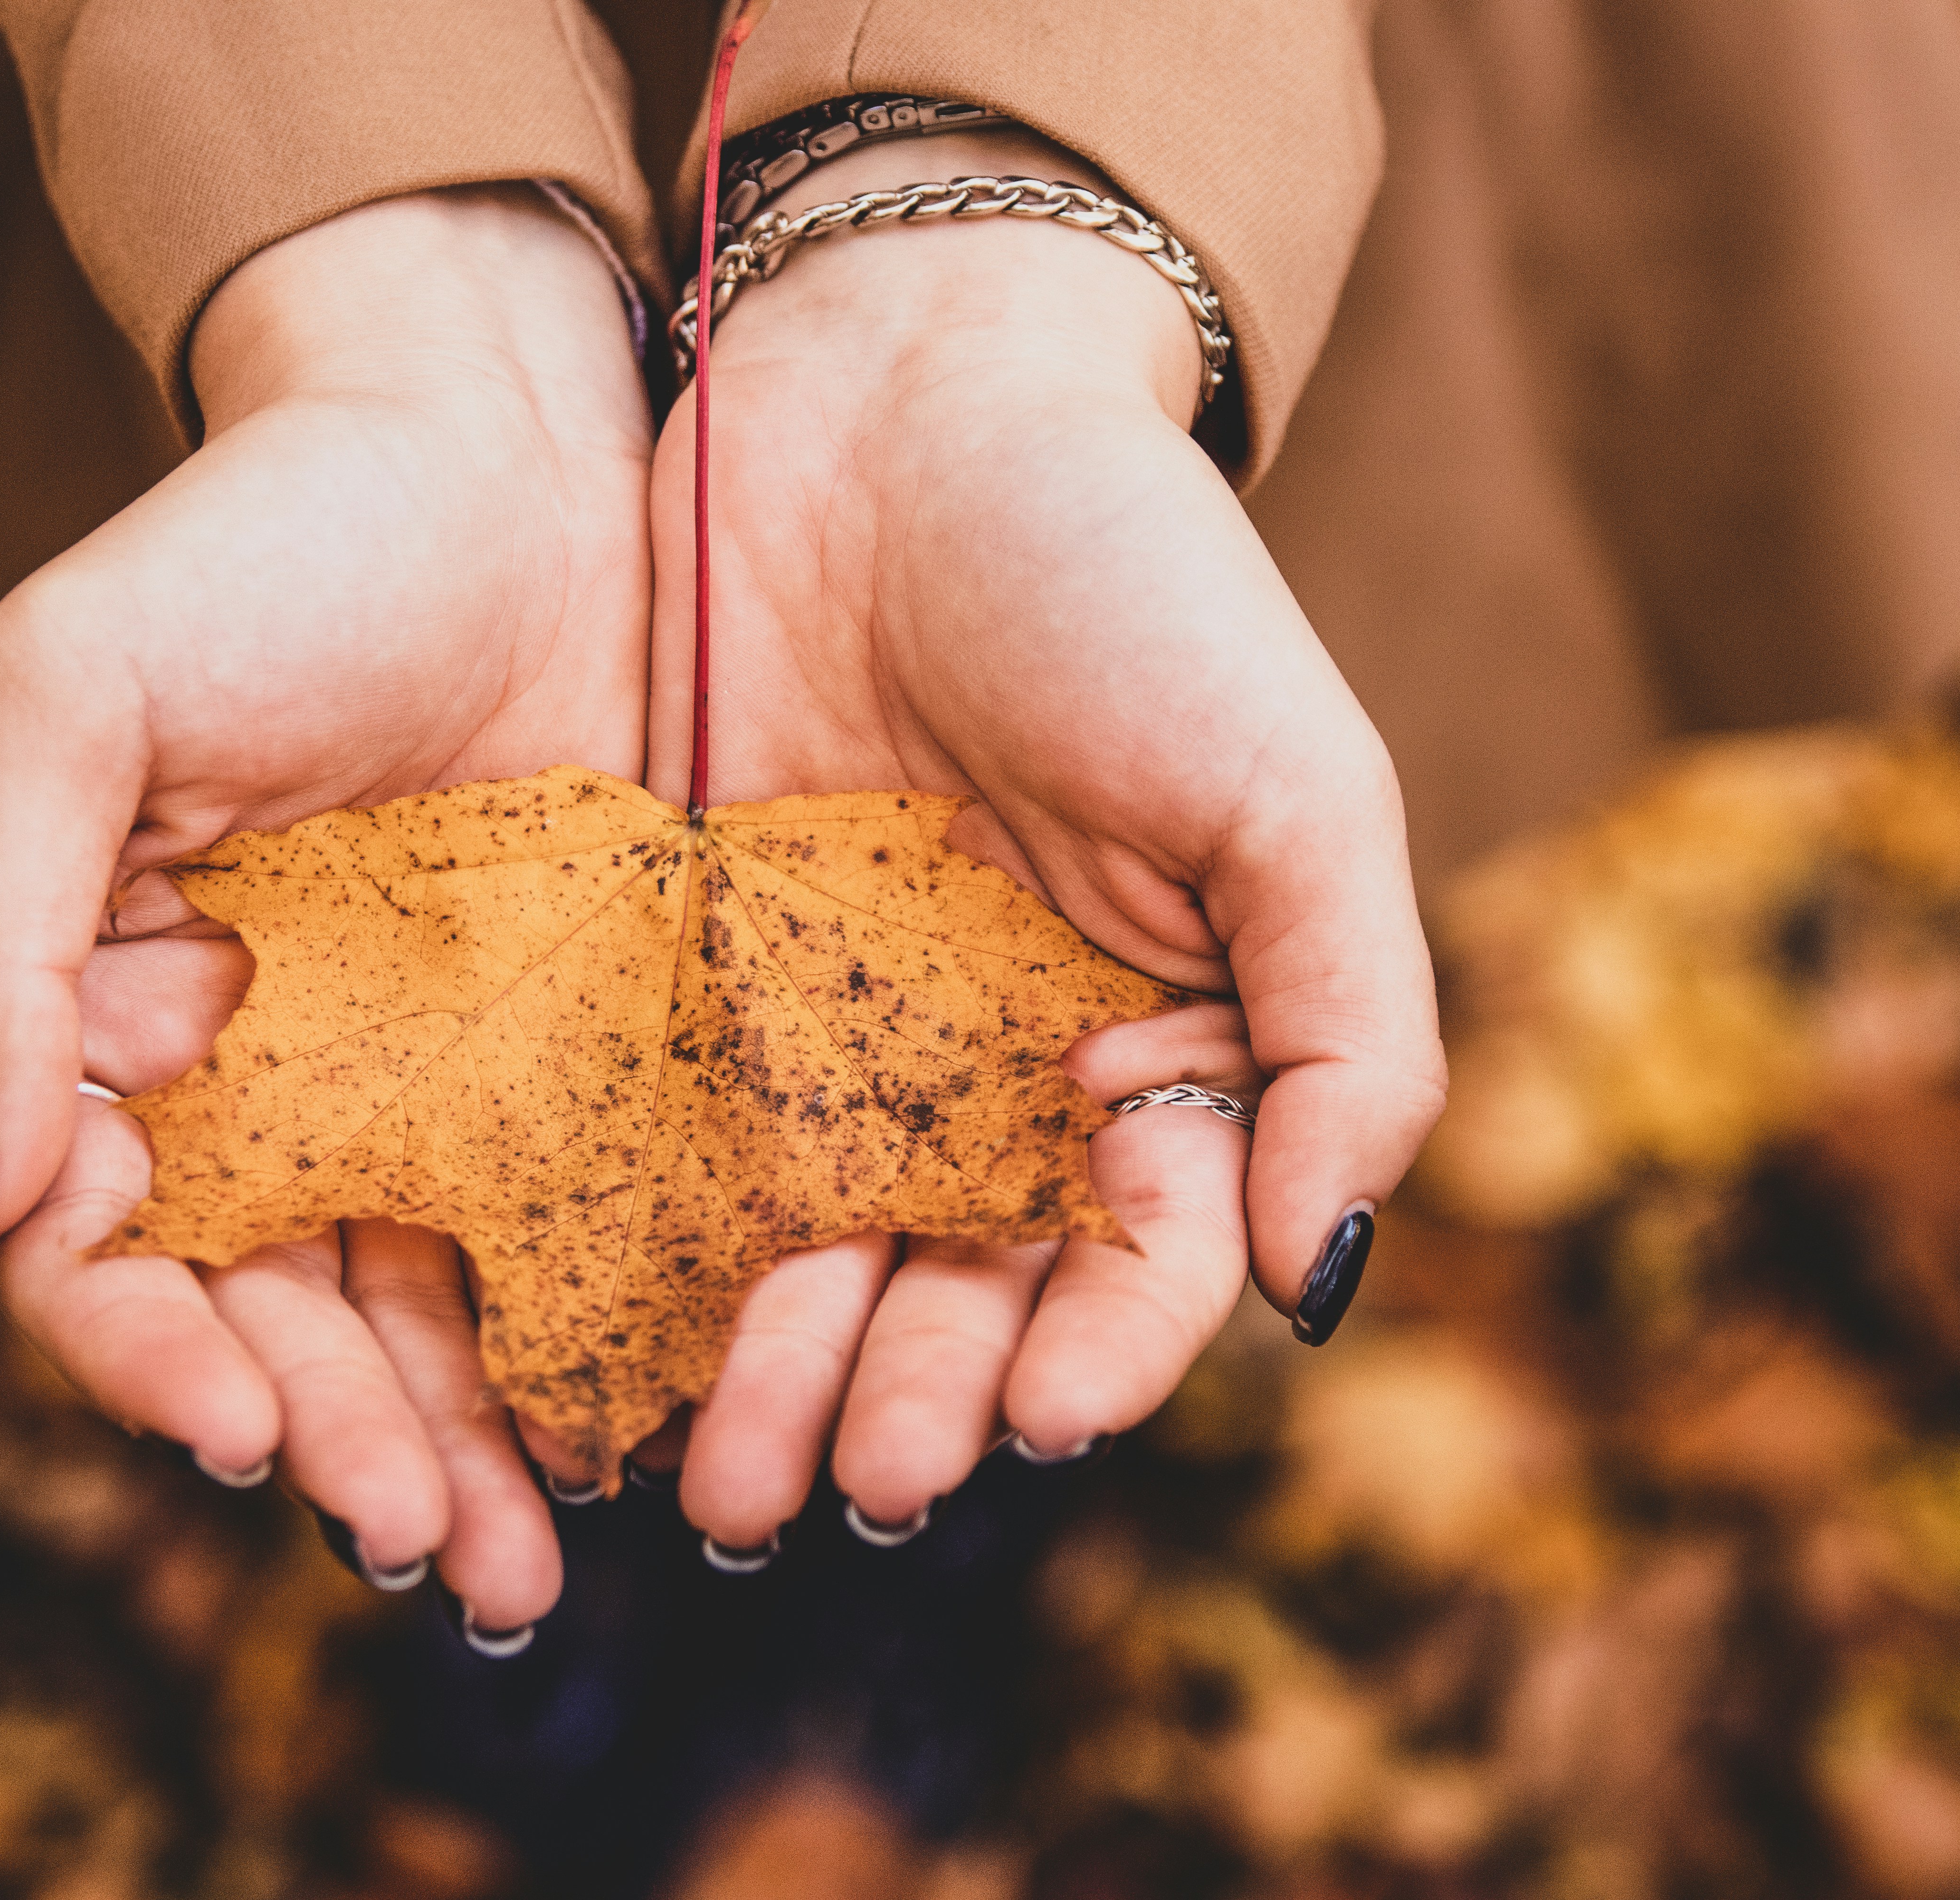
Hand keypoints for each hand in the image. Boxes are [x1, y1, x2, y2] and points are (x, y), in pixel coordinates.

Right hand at [0, 186, 648, 1631]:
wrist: (498, 430)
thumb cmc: (255, 544)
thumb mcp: (61, 699)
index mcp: (116, 1019)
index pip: (98, 1249)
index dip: (151, 1359)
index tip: (238, 1432)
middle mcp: (269, 1074)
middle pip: (276, 1319)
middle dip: (337, 1450)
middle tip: (424, 1554)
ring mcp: (432, 1073)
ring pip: (427, 1312)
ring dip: (462, 1449)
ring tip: (526, 1566)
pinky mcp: (587, 1043)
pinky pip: (579, 1226)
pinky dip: (592, 1341)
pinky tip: (639, 1429)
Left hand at [641, 131, 1445, 1546]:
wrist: (899, 387)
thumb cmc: (1124, 571)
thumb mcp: (1295, 784)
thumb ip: (1349, 1027)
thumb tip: (1313, 1272)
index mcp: (1156, 1033)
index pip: (1143, 1247)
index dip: (1104, 1351)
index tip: (1037, 1419)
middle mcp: (993, 1059)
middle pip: (963, 1281)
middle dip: (913, 1396)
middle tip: (855, 1482)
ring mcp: (831, 1025)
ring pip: (811, 1250)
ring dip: (778, 1379)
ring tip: (724, 1486)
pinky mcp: (682, 970)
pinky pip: (666, 1145)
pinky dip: (644, 1261)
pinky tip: (611, 1360)